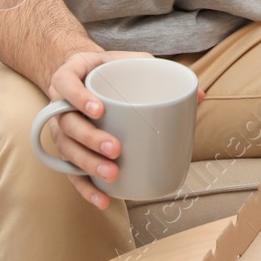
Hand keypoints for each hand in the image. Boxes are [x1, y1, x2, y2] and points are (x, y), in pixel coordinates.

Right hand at [45, 49, 206, 210]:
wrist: (81, 73)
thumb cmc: (108, 68)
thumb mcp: (127, 60)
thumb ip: (158, 71)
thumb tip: (199, 95)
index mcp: (69, 78)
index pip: (65, 85)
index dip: (78, 98)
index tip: (99, 109)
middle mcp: (60, 106)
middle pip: (68, 126)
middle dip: (90, 139)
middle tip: (116, 148)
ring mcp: (61, 130)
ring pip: (68, 152)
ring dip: (89, 165)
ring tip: (112, 173)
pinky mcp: (68, 151)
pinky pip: (71, 173)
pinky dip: (86, 188)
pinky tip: (103, 199)